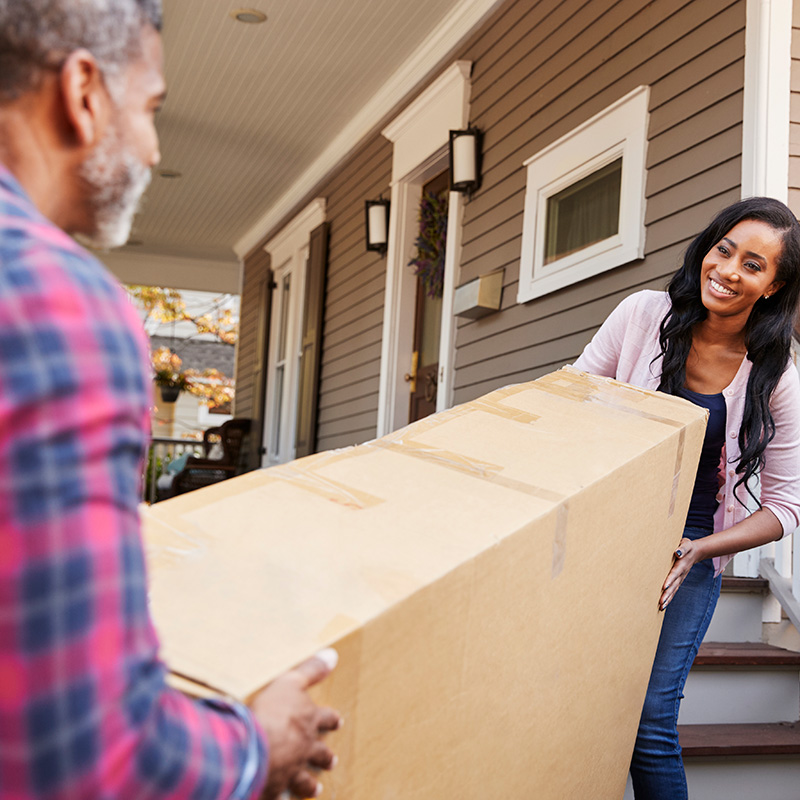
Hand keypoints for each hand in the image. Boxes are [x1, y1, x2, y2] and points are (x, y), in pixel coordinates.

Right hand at [251, 649, 340, 798]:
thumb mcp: (291, 681)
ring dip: (309, 784)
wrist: (255, 745)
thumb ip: (310, 670)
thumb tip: (333, 654)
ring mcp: (291, 770)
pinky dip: (282, 797)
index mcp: (308, 721)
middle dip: (325, 757)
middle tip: (332, 760)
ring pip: (304, 779)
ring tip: (315, 789)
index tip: (338, 721)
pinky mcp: (275, 787)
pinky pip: (281, 795)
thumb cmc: (272, 711)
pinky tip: (282, 798)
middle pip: (319, 753)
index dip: (331, 720)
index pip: (326, 719)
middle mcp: (304, 747)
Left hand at [659, 538, 699, 610]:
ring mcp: (681, 578)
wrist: (695, 552)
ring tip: (661, 606)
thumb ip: (682, 548)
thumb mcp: (686, 544)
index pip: (675, 573)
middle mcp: (682, 573)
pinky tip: (663, 605)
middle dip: (668, 594)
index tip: (664, 586)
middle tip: (661, 602)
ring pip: (674, 590)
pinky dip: (669, 598)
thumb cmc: (687, 546)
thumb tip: (677, 552)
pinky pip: (674, 590)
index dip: (670, 579)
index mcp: (682, 564)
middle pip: (674, 585)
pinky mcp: (679, 581)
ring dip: (668, 598)